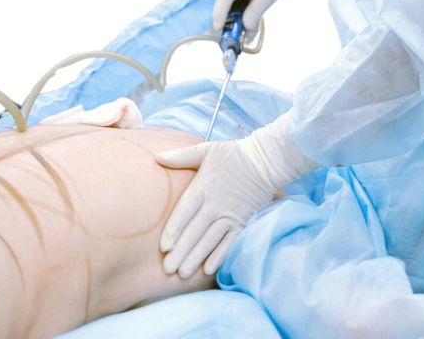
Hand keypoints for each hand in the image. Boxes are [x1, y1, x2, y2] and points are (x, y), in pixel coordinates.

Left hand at [156, 113, 317, 277]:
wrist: (266, 161)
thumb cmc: (233, 154)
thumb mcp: (206, 150)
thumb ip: (181, 156)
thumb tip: (157, 157)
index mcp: (204, 187)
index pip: (185, 212)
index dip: (174, 230)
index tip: (164, 247)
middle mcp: (216, 204)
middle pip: (196, 231)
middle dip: (181, 251)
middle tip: (168, 269)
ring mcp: (230, 215)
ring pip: (211, 240)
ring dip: (197, 257)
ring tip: (183, 274)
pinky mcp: (242, 222)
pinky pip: (230, 242)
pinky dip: (220, 256)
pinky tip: (209, 269)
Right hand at [213, 0, 293, 39]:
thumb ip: (255, 15)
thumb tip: (245, 33)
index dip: (220, 13)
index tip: (218, 28)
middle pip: (219, 4)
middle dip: (223, 21)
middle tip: (232, 36)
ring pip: (220, 6)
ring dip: (227, 19)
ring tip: (238, 29)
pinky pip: (224, 5)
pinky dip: (230, 15)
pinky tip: (238, 21)